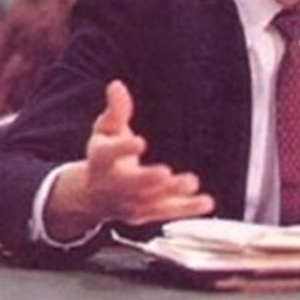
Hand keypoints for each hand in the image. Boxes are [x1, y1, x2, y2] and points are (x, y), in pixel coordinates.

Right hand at [44, 80, 214, 240]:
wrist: (92, 197)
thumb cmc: (103, 156)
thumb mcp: (105, 130)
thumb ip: (116, 110)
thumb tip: (117, 85)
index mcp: (100, 161)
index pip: (109, 154)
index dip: (123, 148)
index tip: (141, 141)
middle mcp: (114, 186)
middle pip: (131, 184)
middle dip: (148, 179)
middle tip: (165, 173)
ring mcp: (130, 203)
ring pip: (152, 200)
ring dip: (172, 193)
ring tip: (192, 182)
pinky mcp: (147, 213)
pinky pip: (168, 212)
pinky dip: (188, 209)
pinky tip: (206, 202)